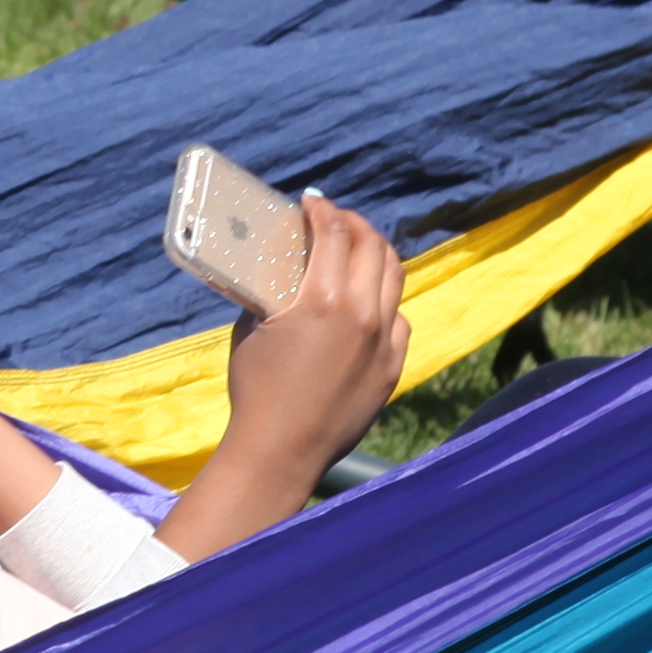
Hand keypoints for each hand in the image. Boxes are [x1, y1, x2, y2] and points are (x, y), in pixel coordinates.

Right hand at [162, 197, 409, 562]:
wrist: (280, 451)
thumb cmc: (255, 389)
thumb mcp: (252, 328)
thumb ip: (271, 290)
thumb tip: (276, 265)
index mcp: (322, 300)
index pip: (333, 233)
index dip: (322, 209)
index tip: (312, 201)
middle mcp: (362, 316)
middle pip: (372, 246)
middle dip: (353, 223)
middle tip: (336, 220)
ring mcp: (383, 342)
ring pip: (394, 277)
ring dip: (375, 254)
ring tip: (358, 249)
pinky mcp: (392, 367)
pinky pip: (399, 319)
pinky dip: (384, 300)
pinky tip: (368, 301)